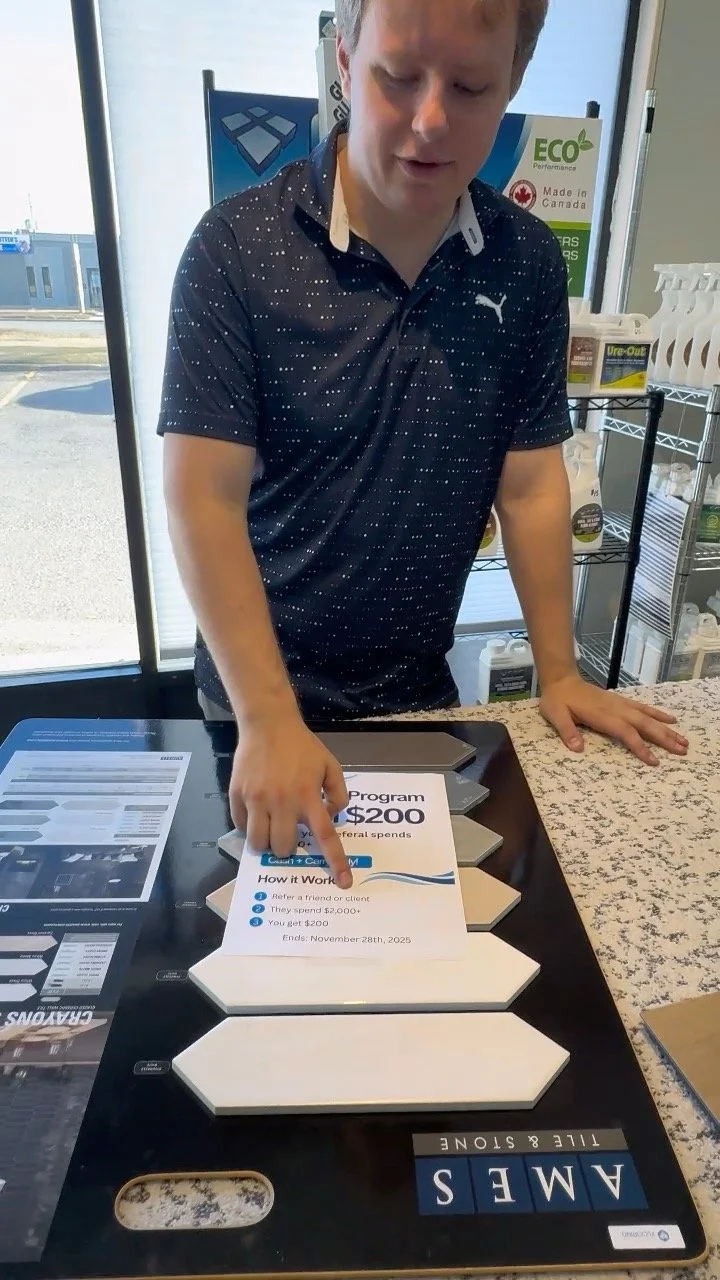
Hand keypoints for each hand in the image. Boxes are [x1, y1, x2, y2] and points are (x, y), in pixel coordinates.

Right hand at [230, 713, 351, 886]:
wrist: (268, 724)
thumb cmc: (302, 746)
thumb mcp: (330, 765)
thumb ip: (338, 793)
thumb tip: (331, 816)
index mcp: (308, 796)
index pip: (325, 836)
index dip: (335, 861)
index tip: (343, 882)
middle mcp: (282, 802)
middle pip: (283, 848)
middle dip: (288, 848)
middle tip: (289, 833)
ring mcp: (256, 800)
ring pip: (258, 843)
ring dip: (267, 842)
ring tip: (271, 828)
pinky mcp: (237, 795)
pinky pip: (241, 826)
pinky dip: (249, 827)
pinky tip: (256, 814)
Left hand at [539, 675, 688, 765]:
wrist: (561, 680)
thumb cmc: (557, 700)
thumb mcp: (555, 715)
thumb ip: (567, 731)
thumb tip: (577, 748)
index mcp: (602, 715)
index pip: (626, 732)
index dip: (640, 746)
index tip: (654, 760)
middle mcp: (616, 709)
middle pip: (644, 725)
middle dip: (664, 738)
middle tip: (682, 750)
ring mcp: (620, 704)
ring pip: (648, 717)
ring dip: (666, 728)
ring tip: (683, 740)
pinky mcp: (621, 702)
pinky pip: (643, 708)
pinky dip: (658, 715)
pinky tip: (671, 720)